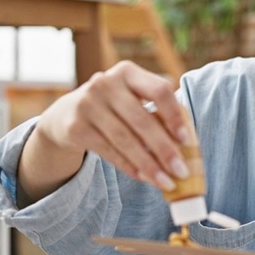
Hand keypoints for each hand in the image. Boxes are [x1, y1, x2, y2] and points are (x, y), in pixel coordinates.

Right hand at [27, 60, 188, 194]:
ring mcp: (87, 104)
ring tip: (166, 182)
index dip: (174, 116)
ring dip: (149, 164)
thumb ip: (156, 112)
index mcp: (127, 71)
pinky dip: (129, 166)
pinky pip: (109, 151)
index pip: (159, 90)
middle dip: (164, 149)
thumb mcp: (131, 98)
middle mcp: (105, 83)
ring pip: (125, 140)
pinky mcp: (76, 127)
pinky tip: (144, 177)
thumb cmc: (114, 107)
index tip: (186, 139)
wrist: (67, 114)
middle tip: (181, 172)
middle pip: (142, 120)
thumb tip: (187, 148)